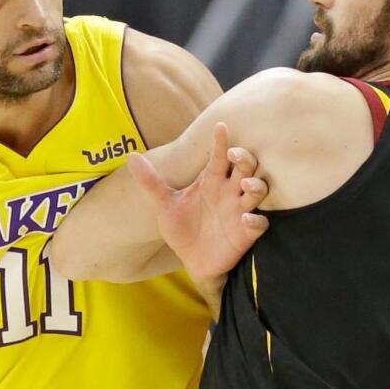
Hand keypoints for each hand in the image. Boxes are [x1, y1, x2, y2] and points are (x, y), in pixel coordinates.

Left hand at [129, 123, 268, 315]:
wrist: (192, 261)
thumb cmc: (182, 229)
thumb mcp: (164, 205)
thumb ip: (151, 182)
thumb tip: (131, 156)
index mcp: (211, 181)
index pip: (219, 156)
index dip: (221, 142)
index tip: (220, 126)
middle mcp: (228, 192)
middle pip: (245, 168)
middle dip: (245, 159)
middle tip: (234, 155)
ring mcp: (239, 211)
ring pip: (258, 191)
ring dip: (256, 186)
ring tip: (246, 185)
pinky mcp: (246, 233)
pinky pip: (259, 223)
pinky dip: (256, 220)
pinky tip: (246, 218)